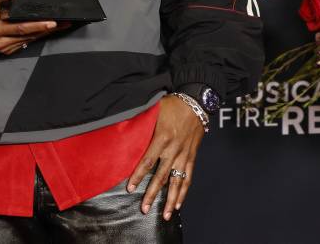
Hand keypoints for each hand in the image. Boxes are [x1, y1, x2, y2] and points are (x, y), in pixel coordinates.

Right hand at [0, 0, 62, 54]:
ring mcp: (3, 48)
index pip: (20, 28)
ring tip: (61, 26)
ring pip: (28, 41)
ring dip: (44, 34)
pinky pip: (24, 43)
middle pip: (28, 36)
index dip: (37, 25)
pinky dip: (35, 36)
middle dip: (47, 30)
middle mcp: (0, 42)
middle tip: (65, 23)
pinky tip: (46, 31)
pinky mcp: (6, 50)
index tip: (52, 22)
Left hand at [127, 94, 204, 219]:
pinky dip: (183, 192)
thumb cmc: (171, 105)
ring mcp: (184, 155)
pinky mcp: (191, 157)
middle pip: (161, 176)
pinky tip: (178, 204)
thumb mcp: (153, 111)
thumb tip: (123, 132)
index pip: (147, 161)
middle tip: (144, 209)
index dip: (138, 175)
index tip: (130, 188)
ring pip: (176, 182)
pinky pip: (188, 178)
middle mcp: (173, 149)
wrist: (196, 102)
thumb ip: (141, 124)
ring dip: (170, 200)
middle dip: (152, 194)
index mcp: (161, 137)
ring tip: (164, 215)